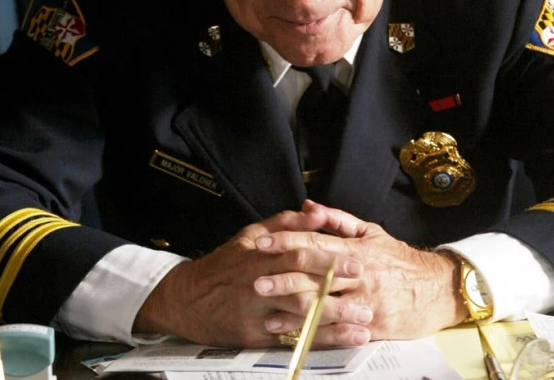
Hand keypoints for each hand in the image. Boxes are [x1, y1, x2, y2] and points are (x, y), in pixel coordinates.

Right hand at [133, 209, 373, 347]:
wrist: (186, 300)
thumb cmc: (223, 266)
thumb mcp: (250, 235)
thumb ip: (286, 224)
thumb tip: (316, 212)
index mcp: (261, 256)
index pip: (301, 255)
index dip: (331, 261)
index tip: (358, 263)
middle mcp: (259, 284)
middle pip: (303, 288)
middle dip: (338, 295)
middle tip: (367, 298)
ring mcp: (256, 312)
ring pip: (299, 318)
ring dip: (334, 322)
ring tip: (361, 324)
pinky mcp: (253, 336)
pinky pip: (289, 340)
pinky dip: (316, 341)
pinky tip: (338, 341)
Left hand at [254, 200, 466, 339]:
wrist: (438, 289)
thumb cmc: (401, 260)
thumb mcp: (371, 232)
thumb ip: (338, 220)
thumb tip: (308, 207)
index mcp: (356, 250)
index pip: (315, 242)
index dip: (287, 241)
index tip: (263, 242)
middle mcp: (359, 276)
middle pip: (314, 275)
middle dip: (281, 276)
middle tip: (254, 278)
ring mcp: (364, 302)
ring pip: (322, 304)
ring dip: (290, 307)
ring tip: (265, 307)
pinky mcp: (370, 326)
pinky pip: (335, 328)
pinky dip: (311, 329)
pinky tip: (290, 330)